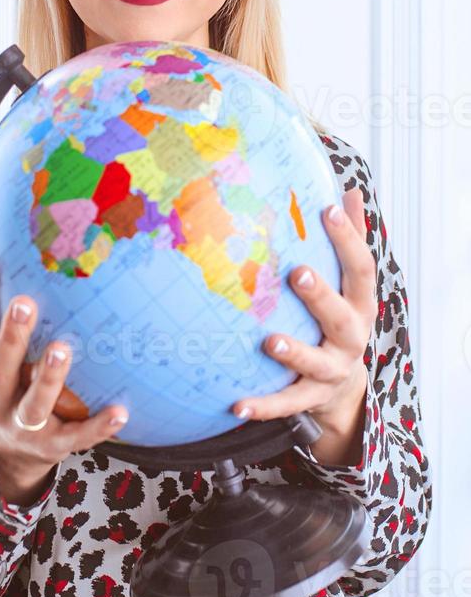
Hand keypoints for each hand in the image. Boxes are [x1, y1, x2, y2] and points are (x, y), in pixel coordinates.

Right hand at [0, 259, 129, 500]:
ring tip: (62, 349)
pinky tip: (121, 411)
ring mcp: (23, 427)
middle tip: (24, 302)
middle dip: (11, 338)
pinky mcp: (54, 446)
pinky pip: (78, 436)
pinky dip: (98, 426)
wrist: (9, 458)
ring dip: (49, 378)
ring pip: (34, 405)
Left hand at [232, 189, 376, 431]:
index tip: (327, 208)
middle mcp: (352, 336)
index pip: (361, 267)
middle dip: (321, 294)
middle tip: (297, 272)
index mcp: (360, 302)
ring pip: (317, 363)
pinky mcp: (312, 398)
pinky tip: (236, 404)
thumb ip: (350, 239)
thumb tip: (348, 191)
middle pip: (342, 315)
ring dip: (294, 352)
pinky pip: (287, 404)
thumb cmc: (338, 318)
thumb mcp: (349, 282)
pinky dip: (263, 406)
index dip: (348, 237)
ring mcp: (333, 369)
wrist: (345, 390)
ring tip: (270, 342)